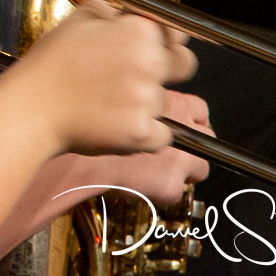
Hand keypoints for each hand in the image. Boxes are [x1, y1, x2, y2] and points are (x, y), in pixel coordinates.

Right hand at [6, 1, 197, 156]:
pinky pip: (162, 136)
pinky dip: (146, 133)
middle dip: (167, 68)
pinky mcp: (143, 134)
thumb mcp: (76, 21)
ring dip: (147, 103)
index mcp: (137, 31)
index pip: (177, 31)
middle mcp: (150, 64)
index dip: (167, 39)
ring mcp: (148, 101)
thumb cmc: (49, 65)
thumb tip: (126, 14)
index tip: (158, 46)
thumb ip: (110, 11)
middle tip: (139, 76)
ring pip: (166, 102)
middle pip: (185, 65)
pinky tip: (118, 124)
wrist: (31, 109)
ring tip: (111, 103)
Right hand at [65, 91, 210, 205]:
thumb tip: (134, 87)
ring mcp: (180, 156)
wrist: (69, 147)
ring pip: (200, 167)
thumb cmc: (82, 112)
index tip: (179, 123)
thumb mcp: (114, 85)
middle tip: (172, 147)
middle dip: (192, 143)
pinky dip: (160, 190)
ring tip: (158, 169)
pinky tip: (140, 183)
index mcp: (171, 98)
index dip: (187, 115)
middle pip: (206, 135)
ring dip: (183, 167)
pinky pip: (175, 190)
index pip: (198, 106)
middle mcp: (182, 125)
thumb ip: (133, 86)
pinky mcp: (170, 185)